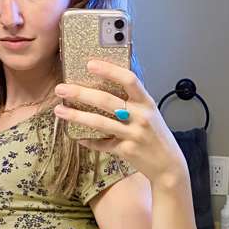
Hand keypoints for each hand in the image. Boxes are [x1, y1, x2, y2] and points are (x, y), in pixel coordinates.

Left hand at [53, 58, 187, 188]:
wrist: (168, 164)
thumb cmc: (155, 134)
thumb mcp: (149, 112)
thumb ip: (132, 100)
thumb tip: (105, 84)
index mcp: (146, 102)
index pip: (129, 80)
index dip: (109, 70)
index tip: (90, 64)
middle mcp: (140, 117)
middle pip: (106, 101)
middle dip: (81, 93)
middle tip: (61, 89)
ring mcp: (133, 134)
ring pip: (99, 122)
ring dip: (77, 116)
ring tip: (59, 110)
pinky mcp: (126, 150)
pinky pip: (102, 143)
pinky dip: (88, 140)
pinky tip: (77, 136)